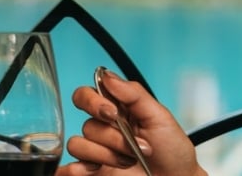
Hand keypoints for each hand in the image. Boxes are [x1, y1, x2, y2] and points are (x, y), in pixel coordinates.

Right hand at [55, 71, 204, 175]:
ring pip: (78, 145)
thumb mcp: (159, 116)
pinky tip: (94, 170)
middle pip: (86, 124)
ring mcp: (97, 152)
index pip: (86, 96)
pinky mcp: (93, 173)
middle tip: (133, 145)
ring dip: (107, 154)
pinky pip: (69, 169)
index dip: (93, 102)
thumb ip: (133, 94)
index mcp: (116, 110)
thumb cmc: (172, 150)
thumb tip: (107, 75)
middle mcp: (104, 129)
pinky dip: (74, 170)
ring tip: (130, 161)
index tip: (112, 113)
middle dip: (112, 136)